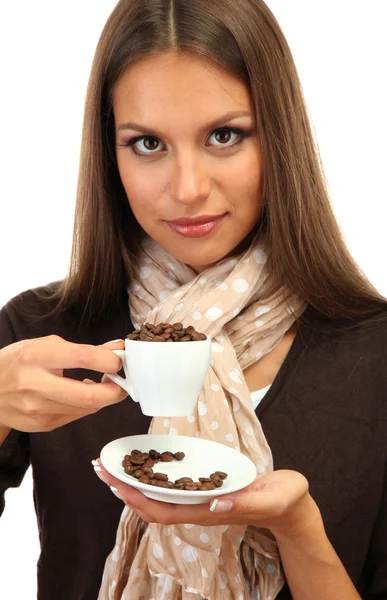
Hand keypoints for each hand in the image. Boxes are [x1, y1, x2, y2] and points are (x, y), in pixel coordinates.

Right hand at [0, 337, 126, 432]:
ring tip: (104, 383)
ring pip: (86, 408)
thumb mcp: (45, 345)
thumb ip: (83, 348)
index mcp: (35, 356)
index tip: (119, 360)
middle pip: (89, 395)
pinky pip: (76, 416)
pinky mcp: (41, 425)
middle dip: (115, 390)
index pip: (83, 357)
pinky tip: (83, 393)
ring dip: (103, 397)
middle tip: (123, 382)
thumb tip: (117, 348)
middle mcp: (33, 384)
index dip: (109, 360)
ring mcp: (36, 409)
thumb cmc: (18, 361)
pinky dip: (87, 405)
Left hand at [93, 461, 321, 538]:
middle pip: (153, 504)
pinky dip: (153, 475)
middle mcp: (200, 507)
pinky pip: (173, 485)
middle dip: (125, 488)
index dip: (137, 500)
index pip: (164, 511)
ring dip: (134, 481)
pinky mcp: (206, 488)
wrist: (291, 504)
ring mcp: (202, 499)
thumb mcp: (271, 499)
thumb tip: (212, 503)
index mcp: (211, 511)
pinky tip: (146, 462)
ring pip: (159, 495)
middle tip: (101, 466)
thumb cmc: (284, 500)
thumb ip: (245, 502)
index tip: (115, 483)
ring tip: (114, 464)